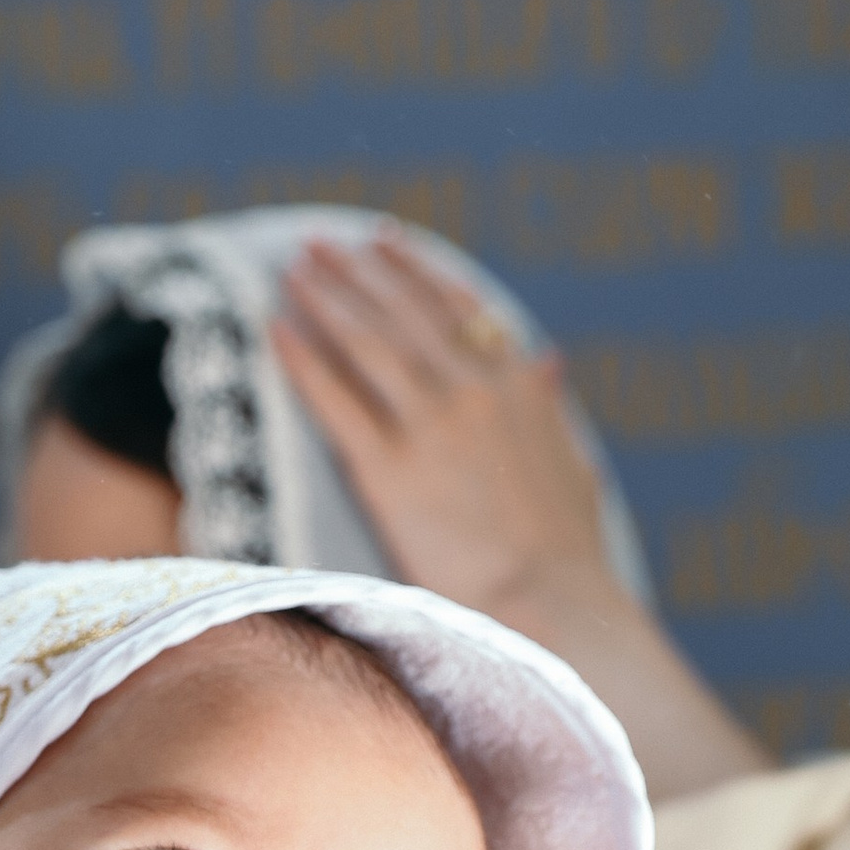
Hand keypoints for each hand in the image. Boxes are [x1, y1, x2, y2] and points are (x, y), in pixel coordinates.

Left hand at [271, 227, 765, 798]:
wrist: (554, 606)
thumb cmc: (568, 558)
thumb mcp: (575, 467)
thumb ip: (551, 410)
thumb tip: (550, 362)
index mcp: (519, 387)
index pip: (458, 309)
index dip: (416, 272)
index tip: (386, 242)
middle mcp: (474, 391)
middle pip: (403, 314)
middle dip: (357, 272)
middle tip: (317, 244)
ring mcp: (431, 425)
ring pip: (367, 342)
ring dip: (326, 298)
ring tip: (292, 269)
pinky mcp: (390, 469)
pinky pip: (335, 399)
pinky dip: (302, 359)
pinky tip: (273, 330)